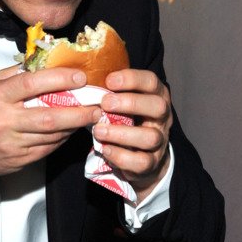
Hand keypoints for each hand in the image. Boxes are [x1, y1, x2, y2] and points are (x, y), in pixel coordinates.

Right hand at [0, 66, 96, 190]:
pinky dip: (62, 138)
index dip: (59, 79)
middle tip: (97, 105)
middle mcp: (4, 121)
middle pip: (49, 116)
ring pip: (52, 135)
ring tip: (90, 116)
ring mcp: (12, 144)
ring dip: (75, 126)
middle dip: (79, 111)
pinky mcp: (18, 160)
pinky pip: (47, 149)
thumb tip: (40, 63)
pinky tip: (71, 130)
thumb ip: (12, 75)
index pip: (32, 84)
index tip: (80, 76)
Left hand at [92, 69, 171, 201]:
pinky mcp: (152, 163)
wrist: (139, 154)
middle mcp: (162, 117)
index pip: (151, 81)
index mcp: (155, 96)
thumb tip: (80, 78)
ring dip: (122, 133)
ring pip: (150, 137)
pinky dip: (121, 156)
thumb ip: (109, 91)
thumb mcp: (121, 101)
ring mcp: (160, 141)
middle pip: (158, 107)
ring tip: (98, 131)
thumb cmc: (124, 118)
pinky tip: (105, 149)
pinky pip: (141, 162)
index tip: (109, 80)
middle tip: (105, 103)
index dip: (132, 79)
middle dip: (130, 103)